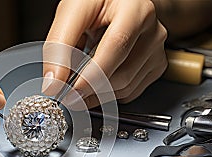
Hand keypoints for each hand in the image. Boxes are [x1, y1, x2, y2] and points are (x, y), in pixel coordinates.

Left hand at [42, 0, 166, 107]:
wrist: (116, 3)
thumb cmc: (96, 3)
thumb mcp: (71, 13)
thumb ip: (58, 46)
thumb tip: (54, 82)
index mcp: (134, 10)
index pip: (116, 47)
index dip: (92, 75)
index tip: (71, 91)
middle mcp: (152, 30)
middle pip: (121, 75)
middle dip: (90, 88)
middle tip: (67, 91)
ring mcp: (157, 49)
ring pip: (125, 88)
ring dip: (98, 92)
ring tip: (81, 79)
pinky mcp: (156, 65)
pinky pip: (131, 91)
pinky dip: (110, 92)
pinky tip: (99, 77)